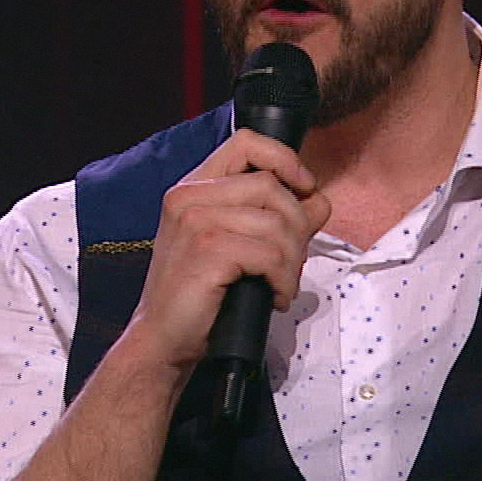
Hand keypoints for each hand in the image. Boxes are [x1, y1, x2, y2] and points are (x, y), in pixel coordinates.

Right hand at [123, 129, 331, 370]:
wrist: (162, 338)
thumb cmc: (199, 294)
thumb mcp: (234, 245)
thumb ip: (274, 217)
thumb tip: (319, 201)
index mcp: (193, 188)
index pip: (246, 142)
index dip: (284, 160)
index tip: (303, 189)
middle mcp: (189, 196)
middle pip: (272, 186)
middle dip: (297, 226)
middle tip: (291, 262)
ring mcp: (195, 221)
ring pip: (276, 223)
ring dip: (292, 260)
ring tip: (281, 284)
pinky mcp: (207, 251)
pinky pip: (271, 254)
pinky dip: (283, 280)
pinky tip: (274, 297)